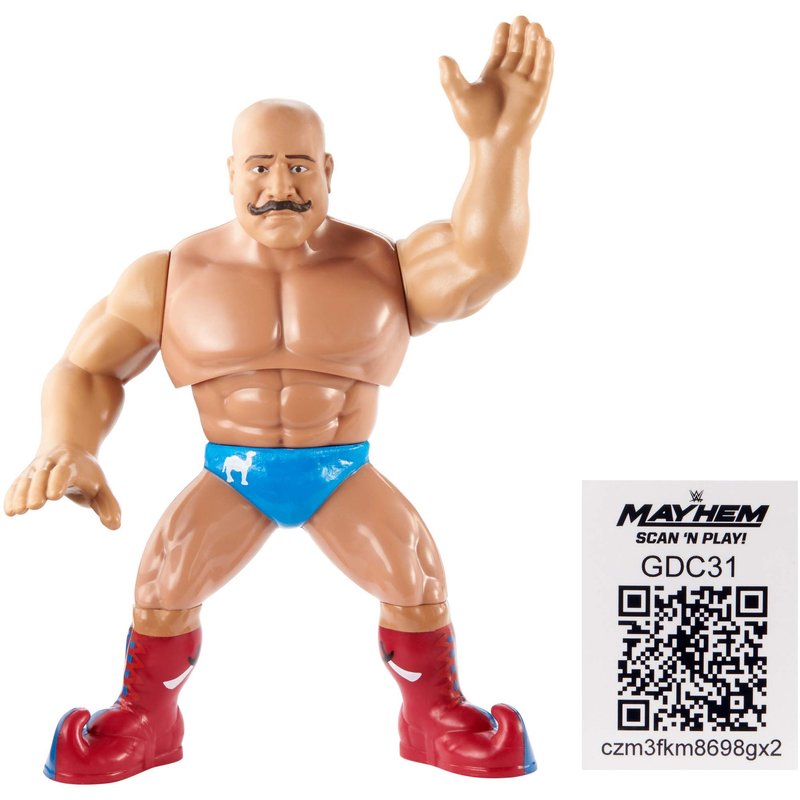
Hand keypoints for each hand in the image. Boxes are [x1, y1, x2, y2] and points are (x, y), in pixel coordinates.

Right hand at [4, 444, 120, 528]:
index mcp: (72, 465)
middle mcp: (51, 463)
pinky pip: (16, 484)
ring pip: (26, 479)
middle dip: (38, 488)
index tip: (54, 496)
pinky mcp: (26, 475)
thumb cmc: (88, 475)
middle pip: (43, 474)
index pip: (63, 471)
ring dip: (21, 494)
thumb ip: (109, 506)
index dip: (58, 481)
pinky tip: (10, 511)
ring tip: (18, 511)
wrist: (70, 450)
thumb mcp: (102, 488)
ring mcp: (36, 468)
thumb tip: (115, 526)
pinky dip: (12, 495)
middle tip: (35, 506)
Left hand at [439, 17, 553, 142]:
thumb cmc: (476, 124)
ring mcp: (525, 84)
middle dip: (520, 35)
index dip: (503, 37)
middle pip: (518, 50)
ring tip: (533, 26)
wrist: (493, 144)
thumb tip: (442, 57)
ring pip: (532, 57)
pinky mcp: (538, 93)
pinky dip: (545, 55)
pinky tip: (544, 41)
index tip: (504, 24)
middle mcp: (511, 79)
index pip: (501, 51)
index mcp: (493, 77)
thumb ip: (451, 77)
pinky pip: (544, 70)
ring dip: (534, 41)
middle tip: (521, 19)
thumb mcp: (460, 96)